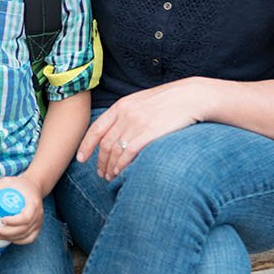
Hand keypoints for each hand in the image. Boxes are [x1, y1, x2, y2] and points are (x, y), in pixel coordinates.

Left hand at [0, 176, 43, 244]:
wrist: (33, 187)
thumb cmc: (20, 185)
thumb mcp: (8, 181)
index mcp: (33, 204)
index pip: (26, 217)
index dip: (14, 222)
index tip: (2, 220)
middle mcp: (38, 214)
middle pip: (24, 229)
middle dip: (8, 233)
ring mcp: (38, 222)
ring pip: (26, 235)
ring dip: (10, 238)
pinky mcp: (37, 227)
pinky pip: (30, 238)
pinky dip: (19, 241)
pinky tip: (8, 239)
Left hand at [76, 78, 210, 179]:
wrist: (192, 97)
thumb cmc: (170, 101)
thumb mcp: (143, 102)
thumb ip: (129, 114)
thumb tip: (119, 131)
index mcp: (121, 106)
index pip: (96, 128)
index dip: (86, 145)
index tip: (81, 158)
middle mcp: (125, 115)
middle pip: (105, 144)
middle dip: (100, 161)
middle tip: (100, 174)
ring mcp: (136, 124)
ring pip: (114, 151)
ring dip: (109, 167)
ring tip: (109, 177)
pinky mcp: (148, 133)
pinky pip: (128, 154)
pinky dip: (121, 166)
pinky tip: (119, 173)